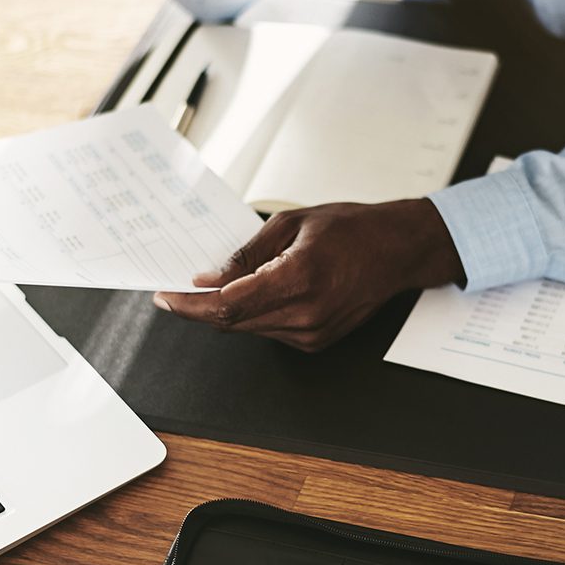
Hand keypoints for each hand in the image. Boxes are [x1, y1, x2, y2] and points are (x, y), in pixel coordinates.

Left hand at [153, 199, 465, 350]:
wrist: (398, 251)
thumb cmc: (353, 229)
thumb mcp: (292, 223)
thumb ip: (246, 255)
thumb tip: (210, 278)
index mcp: (298, 279)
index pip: (227, 306)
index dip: (189, 305)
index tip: (165, 297)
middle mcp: (305, 314)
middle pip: (232, 323)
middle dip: (199, 309)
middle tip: (177, 291)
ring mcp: (312, 333)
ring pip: (248, 330)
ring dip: (225, 312)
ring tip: (214, 287)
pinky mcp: (316, 342)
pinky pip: (269, 332)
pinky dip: (252, 315)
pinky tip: (251, 294)